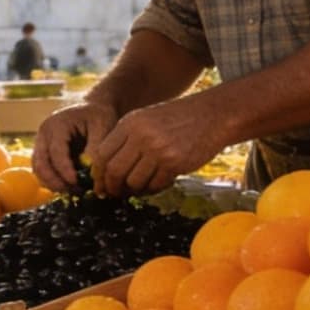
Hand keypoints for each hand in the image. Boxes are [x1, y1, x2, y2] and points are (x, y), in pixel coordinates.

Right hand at [33, 101, 116, 192]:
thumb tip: (90, 173)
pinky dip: (53, 181)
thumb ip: (96, 148)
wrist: (93, 108)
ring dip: (53, 183)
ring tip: (74, 191)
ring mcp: (42, 143)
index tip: (76, 183)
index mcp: (57, 125)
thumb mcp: (103, 127)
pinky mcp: (45, 152)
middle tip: (74, 191)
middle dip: (55, 181)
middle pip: (40, 163)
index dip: (64, 170)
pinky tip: (70, 186)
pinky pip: (43, 170)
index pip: (56, 152)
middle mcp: (44, 134)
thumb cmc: (99, 115)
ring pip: (38, 169)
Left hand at [87, 96, 229, 197]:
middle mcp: (141, 135)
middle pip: (114, 170)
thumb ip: (126, 139)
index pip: (102, 154)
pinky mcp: (174, 163)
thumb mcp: (145, 120)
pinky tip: (156, 184)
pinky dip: (153, 189)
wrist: (211, 115)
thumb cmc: (176, 119)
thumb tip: (106, 170)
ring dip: (134, 189)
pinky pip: (155, 185)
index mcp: (129, 123)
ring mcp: (158, 149)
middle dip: (112, 186)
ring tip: (139, 188)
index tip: (100, 184)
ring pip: (134, 181)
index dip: (98, 174)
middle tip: (114, 194)